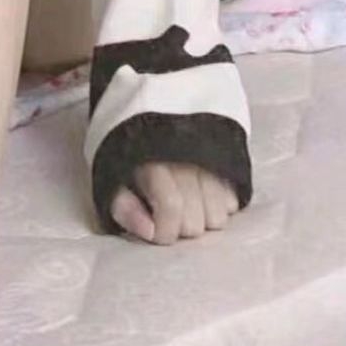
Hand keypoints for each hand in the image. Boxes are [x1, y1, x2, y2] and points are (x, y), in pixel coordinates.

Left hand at [110, 162, 239, 244]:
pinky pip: (233, 204)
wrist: (153, 114)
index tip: (153, 229)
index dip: (163, 231)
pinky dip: (219, 207)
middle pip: (195, 222)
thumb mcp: (112, 178)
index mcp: (154, 162)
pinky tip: (203, 194)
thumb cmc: (131, 155)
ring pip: (218, 218)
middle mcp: (188, 161)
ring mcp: (213, 162)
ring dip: (202, 219)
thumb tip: (149, 231)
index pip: (170, 209)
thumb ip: (123, 207)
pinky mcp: (230, 162)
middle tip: (168, 214)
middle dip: (179, 228)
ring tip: (187, 204)